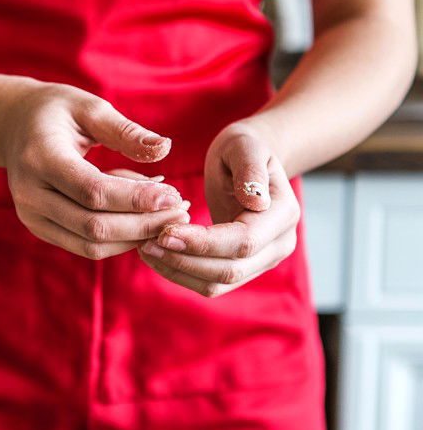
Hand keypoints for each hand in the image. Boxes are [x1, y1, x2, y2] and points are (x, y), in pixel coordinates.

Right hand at [2, 83, 189, 257]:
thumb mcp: (89, 107)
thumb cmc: (56, 111)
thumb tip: (165, 148)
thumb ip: (125, 131)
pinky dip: (120, 239)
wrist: (13, 126)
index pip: (92, 191)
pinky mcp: (41, 229)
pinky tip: (144, 219)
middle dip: (144, 224)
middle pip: (94, 227)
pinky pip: (85, 246)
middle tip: (182, 210)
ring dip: (136, 237)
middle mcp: (30, 195)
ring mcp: (32, 217)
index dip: (136, 199)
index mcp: (39, 158)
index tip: (175, 195)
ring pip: (91, 246)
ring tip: (168, 216)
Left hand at [137, 120, 299, 296]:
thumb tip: (256, 201)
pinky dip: (180, 273)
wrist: (245, 164)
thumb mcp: (244, 146)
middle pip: (230, 270)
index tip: (166, 232)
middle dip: (185, 260)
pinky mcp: (242, 270)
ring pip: (217, 283)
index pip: (243, 241)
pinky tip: (156, 255)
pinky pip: (209, 284)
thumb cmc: (242, 149)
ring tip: (146, 249)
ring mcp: (262, 262)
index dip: (204, 242)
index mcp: (283, 214)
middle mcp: (279, 245)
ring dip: (178, 271)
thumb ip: (250, 169)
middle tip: (147, 242)